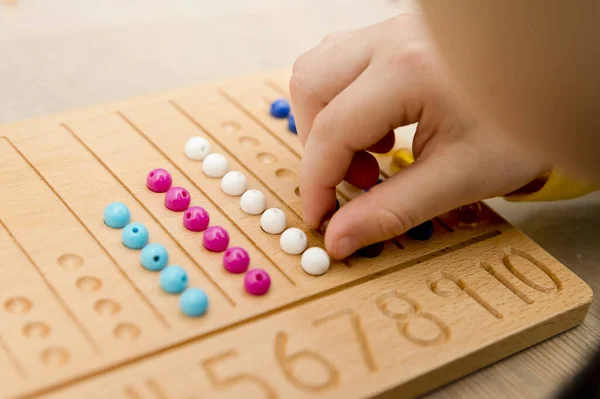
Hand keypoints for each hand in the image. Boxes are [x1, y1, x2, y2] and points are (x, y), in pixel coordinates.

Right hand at [290, 14, 548, 258]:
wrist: (561, 84)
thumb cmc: (523, 126)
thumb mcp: (460, 177)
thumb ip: (391, 209)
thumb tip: (339, 238)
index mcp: (408, 71)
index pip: (332, 130)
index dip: (316, 183)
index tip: (319, 217)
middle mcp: (392, 39)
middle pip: (311, 86)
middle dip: (317, 144)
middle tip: (355, 180)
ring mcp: (393, 29)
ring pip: (321, 67)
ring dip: (328, 118)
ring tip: (371, 152)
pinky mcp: (398, 34)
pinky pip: (345, 60)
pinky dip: (345, 100)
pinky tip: (382, 125)